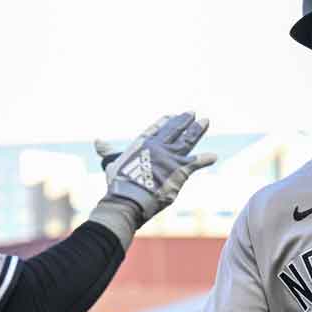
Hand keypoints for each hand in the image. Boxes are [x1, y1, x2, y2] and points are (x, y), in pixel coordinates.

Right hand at [97, 112, 216, 224]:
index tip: (172, 116)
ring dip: (197, 130)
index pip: (157, 129)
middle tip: (193, 114)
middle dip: (184, 121)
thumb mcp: (111, 163)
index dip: (165, 122)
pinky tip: (213, 157)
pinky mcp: (181, 170)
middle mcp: (158, 147)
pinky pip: (196, 162)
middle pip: (175, 130)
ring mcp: (171, 157)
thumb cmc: (118, 184)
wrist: (130, 198)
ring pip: (188, 140)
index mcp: (142, 143)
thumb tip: (97, 141)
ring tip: (205, 121)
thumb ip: (108, 151)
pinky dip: (205, 159)